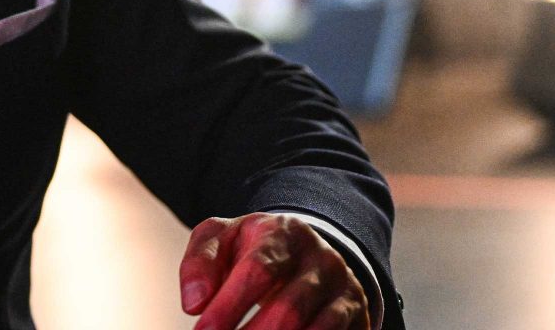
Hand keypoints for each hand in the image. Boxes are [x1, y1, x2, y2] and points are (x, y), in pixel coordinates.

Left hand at [179, 213, 368, 329]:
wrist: (309, 251)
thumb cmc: (255, 249)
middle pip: (290, 309)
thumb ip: (201, 262)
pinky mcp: (359, 320)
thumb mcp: (224, 240)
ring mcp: (346, 292)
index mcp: (285, 234)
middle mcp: (323, 261)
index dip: (229, 306)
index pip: (258, 269)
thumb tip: (194, 303)